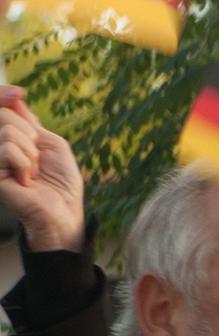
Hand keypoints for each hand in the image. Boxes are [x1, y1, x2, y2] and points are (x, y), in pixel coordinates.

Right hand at [0, 88, 84, 252]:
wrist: (63, 210)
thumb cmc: (61, 180)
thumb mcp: (51, 143)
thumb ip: (29, 120)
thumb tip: (15, 96)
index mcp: (10, 136)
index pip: (2, 109)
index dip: (4, 96)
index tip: (18, 93)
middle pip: (6, 116)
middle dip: (31, 135)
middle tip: (37, 158)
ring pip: (8, 131)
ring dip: (30, 152)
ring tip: (33, 171)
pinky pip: (7, 149)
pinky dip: (25, 162)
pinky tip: (25, 180)